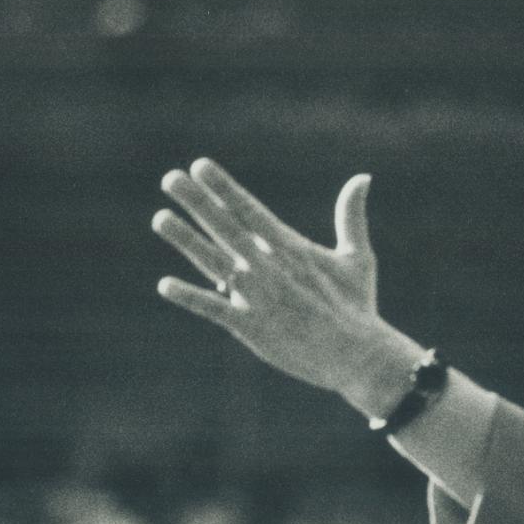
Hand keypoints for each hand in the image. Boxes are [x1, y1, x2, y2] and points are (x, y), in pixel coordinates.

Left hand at [151, 159, 408, 398]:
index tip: (200, 166)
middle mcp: (270, 267)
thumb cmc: (358, 308)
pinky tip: (165, 285)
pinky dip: (190, 297)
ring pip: (214, 262)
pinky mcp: (251, 327)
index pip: (250, 210)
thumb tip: (363, 177)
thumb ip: (352, 216)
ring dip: (186, 240)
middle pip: (226, 228)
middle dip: (197, 202)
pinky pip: (213, 309)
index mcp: (292, 249)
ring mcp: (258, 297)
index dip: (224, 188)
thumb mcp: (357, 258)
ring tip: (160, 217)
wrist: (358, 356)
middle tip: (170, 177)